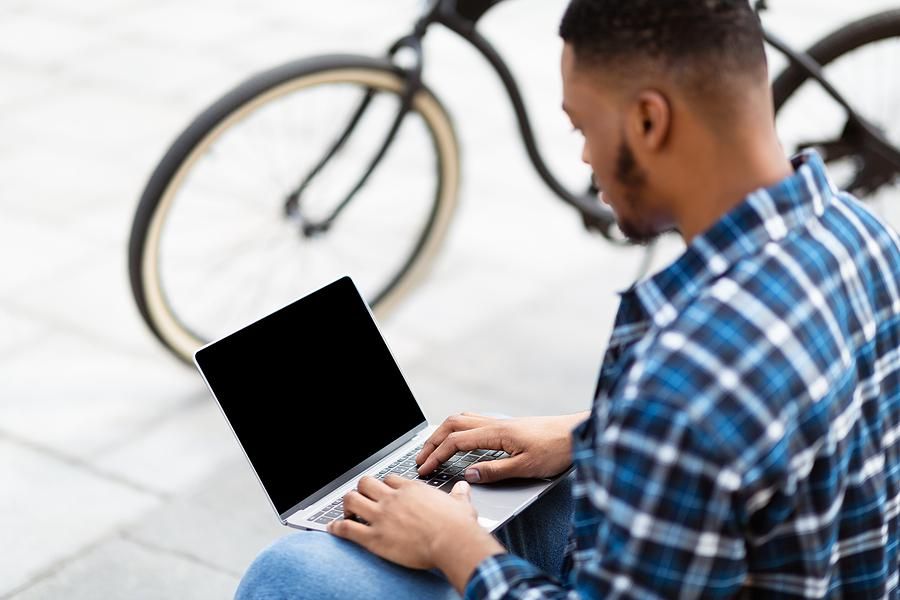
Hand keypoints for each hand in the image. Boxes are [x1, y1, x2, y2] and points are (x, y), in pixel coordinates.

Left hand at [328, 475, 503, 577]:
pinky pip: (347, 529)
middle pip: (366, 483)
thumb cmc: (457, 526)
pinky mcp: (375, 537)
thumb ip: (459, 494)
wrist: (452, 541)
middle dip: (361, 491)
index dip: (384, 486)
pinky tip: (333, 529)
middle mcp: (393, 499)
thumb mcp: (461, 504)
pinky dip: (337, 528)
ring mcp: (382, 516)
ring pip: (351, 500)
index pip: (389, 479)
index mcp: (411, 490)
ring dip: (347, 505)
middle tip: (362, 500)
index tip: (384, 493)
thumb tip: (463, 488)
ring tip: (347, 513)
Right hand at [415, 411, 587, 482]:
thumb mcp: (526, 467)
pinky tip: (459, 440)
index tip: (424, 469)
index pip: (455, 441)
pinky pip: (473, 421)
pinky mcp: (507, 426)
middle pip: (452, 425)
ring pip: (461, 420)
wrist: (578, 434)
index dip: (436, 456)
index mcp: (496, 433)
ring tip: (433, 449)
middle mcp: (494, 423)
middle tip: (420, 459)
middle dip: (432, 442)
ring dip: (443, 433)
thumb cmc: (557, 449)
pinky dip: (457, 429)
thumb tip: (469, 474)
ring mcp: (500, 422)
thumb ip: (495, 471)